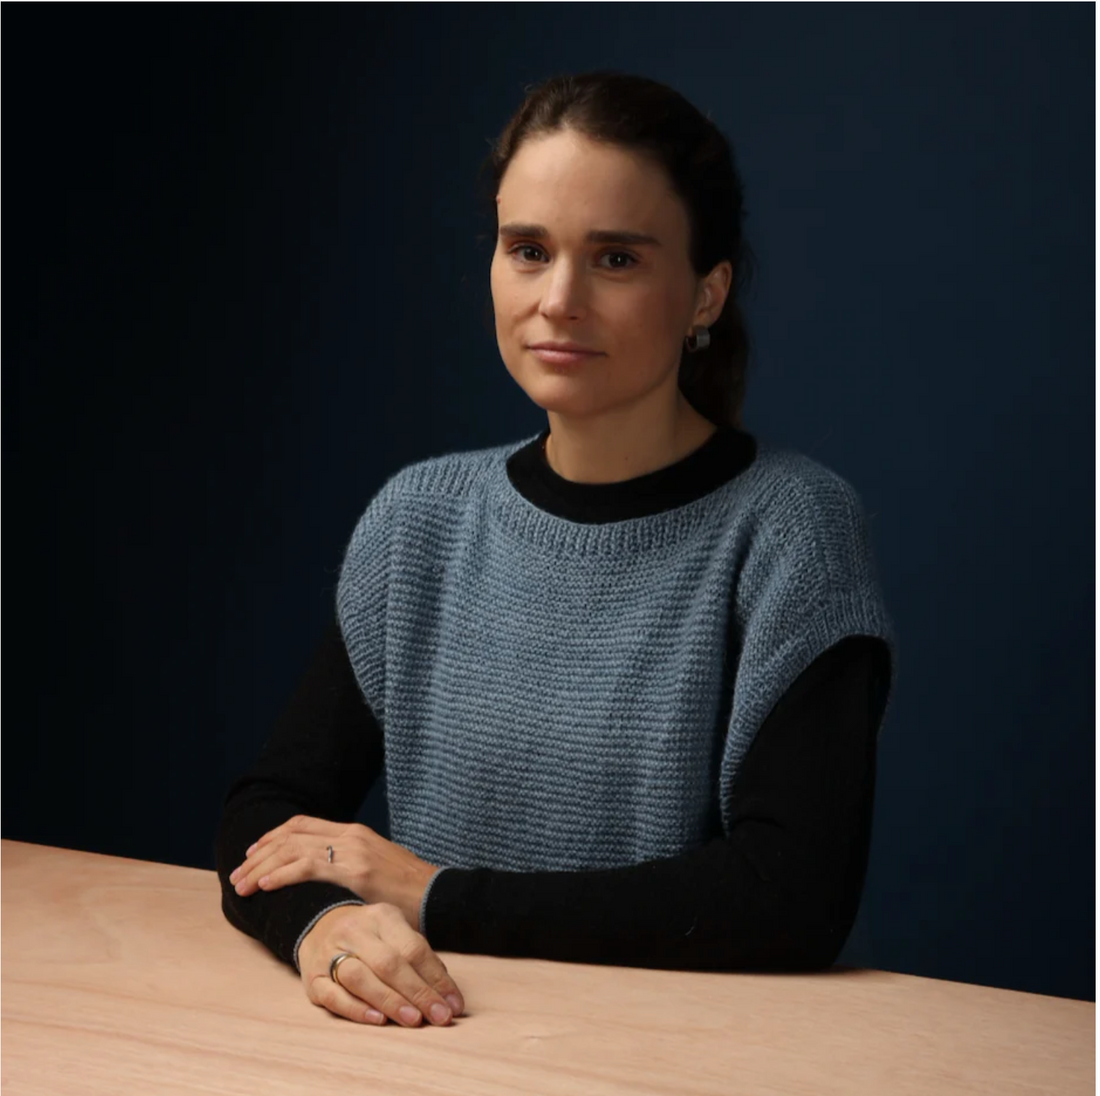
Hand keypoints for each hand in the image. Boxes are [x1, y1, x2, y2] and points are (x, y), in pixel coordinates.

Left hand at [228, 815, 439, 929]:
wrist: (438, 895)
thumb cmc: (407, 891)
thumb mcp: (375, 869)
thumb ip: (348, 867)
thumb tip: (320, 881)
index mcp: (353, 833)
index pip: (301, 826)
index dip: (271, 838)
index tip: (251, 856)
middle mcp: (350, 835)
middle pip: (291, 835)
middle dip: (258, 855)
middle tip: (238, 874)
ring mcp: (353, 850)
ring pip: (293, 849)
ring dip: (262, 867)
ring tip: (242, 885)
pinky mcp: (356, 870)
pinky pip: (308, 867)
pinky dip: (282, 874)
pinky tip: (266, 885)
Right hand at [298, 903, 464, 1026]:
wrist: (318, 925)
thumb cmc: (368, 936)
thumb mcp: (393, 932)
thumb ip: (417, 955)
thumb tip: (445, 990)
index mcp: (381, 917)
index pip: (413, 948)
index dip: (436, 978)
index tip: (454, 1003)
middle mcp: (355, 931)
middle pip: (389, 963)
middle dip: (419, 992)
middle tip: (440, 1016)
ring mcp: (330, 954)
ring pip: (360, 978)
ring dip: (390, 1001)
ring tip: (414, 1020)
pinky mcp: (312, 979)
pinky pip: (333, 996)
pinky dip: (356, 1010)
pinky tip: (378, 1020)